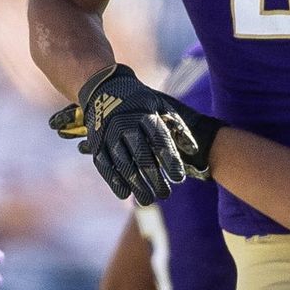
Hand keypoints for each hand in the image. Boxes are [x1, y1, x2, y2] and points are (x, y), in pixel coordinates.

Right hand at [64, 65, 210, 204]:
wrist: (104, 89)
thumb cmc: (140, 102)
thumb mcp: (161, 106)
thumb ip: (177, 127)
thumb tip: (193, 149)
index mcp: (145, 115)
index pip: (160, 142)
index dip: (170, 161)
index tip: (179, 179)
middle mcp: (126, 125)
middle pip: (142, 157)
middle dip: (154, 178)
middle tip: (165, 195)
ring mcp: (109, 135)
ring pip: (123, 164)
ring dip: (136, 184)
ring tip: (148, 200)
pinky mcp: (96, 143)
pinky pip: (105, 165)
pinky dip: (114, 180)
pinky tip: (125, 194)